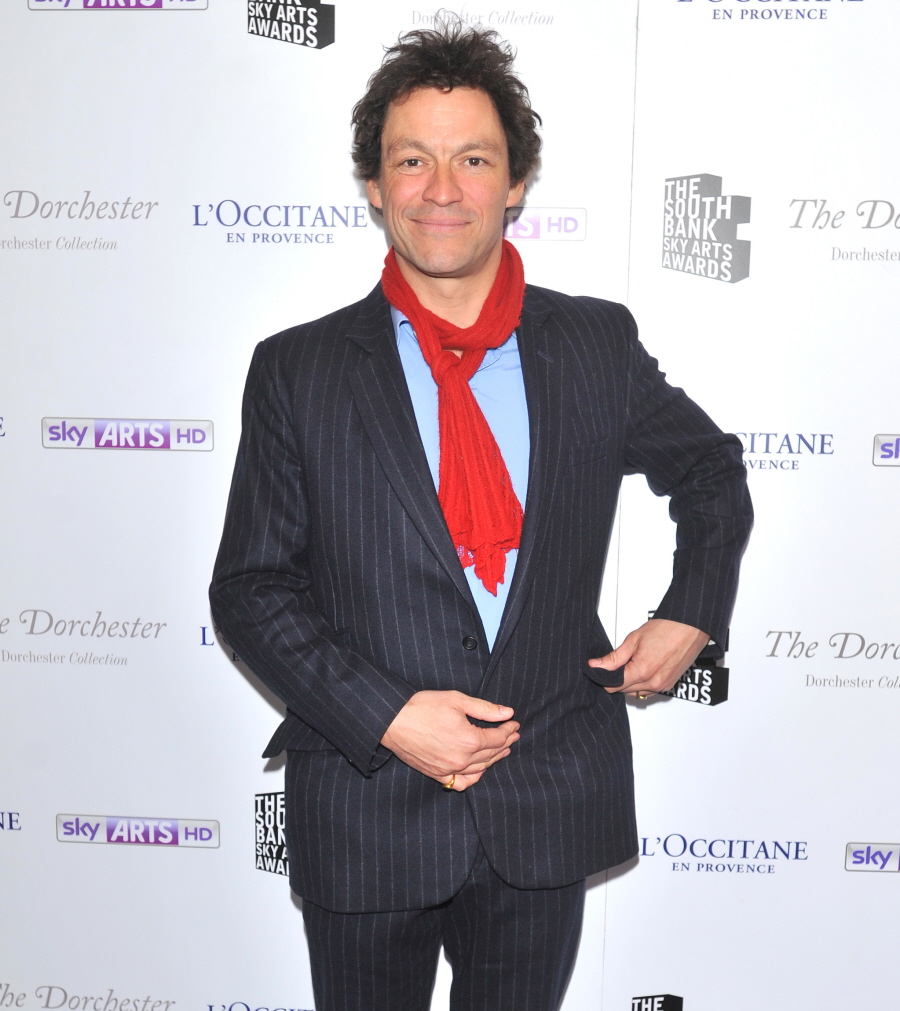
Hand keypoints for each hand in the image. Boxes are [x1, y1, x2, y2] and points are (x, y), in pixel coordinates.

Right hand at [381, 690, 519, 790]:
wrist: (392, 720)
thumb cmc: (422, 706)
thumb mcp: (457, 700)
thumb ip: (485, 708)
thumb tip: (508, 713)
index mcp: (469, 739)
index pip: (498, 738)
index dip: (509, 730)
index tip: (514, 723)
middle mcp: (462, 759)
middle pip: (491, 754)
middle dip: (505, 743)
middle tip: (512, 735)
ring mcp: (449, 769)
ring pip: (480, 769)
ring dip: (493, 759)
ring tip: (501, 749)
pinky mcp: (436, 774)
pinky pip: (461, 782)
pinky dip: (473, 777)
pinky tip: (478, 769)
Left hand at [588, 618, 709, 697]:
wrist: (689, 626)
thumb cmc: (666, 628)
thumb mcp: (634, 639)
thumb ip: (613, 657)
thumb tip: (596, 665)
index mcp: (642, 671)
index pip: (613, 686)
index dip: (604, 677)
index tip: (602, 669)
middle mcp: (654, 683)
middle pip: (624, 691)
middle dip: (617, 679)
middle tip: (619, 662)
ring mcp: (663, 686)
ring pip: (636, 693)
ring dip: (630, 683)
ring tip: (633, 663)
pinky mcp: (670, 685)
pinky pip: (649, 691)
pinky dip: (642, 684)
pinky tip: (643, 668)